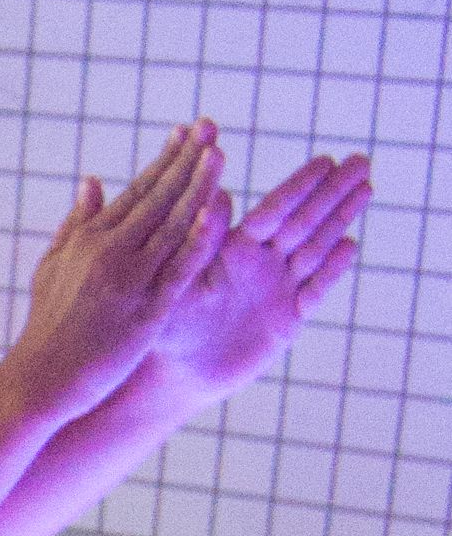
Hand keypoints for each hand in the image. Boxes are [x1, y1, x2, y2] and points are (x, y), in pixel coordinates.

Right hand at [5, 123, 223, 423]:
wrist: (40, 379)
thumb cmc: (46, 327)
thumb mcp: (52, 267)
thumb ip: (75, 223)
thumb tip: (90, 182)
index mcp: (89, 238)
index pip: (136, 189)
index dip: (165, 158)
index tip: (187, 131)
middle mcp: (109, 251)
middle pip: (158, 196)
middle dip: (186, 159)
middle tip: (211, 127)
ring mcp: (129, 279)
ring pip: (172, 224)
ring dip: (198, 186)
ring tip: (219, 154)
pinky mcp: (145, 311)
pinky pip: (178, 269)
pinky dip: (197, 239)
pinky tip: (215, 212)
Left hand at [144, 149, 371, 399]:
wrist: (180, 374)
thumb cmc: (169, 326)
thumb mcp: (180, 284)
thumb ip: (201, 243)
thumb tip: (213, 196)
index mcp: (234, 249)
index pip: (273, 212)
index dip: (299, 188)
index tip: (325, 162)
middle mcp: (261, 263)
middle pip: (303, 222)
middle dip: (332, 192)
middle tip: (362, 160)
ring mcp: (278, 289)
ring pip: (316, 248)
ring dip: (341, 219)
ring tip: (366, 188)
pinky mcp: (289, 319)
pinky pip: (315, 291)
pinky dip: (333, 270)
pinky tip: (351, 245)